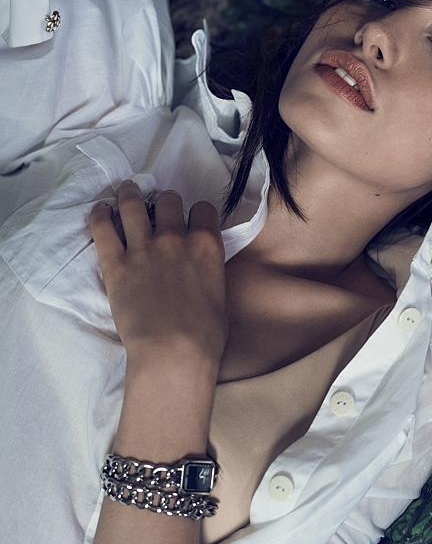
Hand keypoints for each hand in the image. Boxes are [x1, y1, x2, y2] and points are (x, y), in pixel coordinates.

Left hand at [89, 181, 227, 371]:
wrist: (173, 351)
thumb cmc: (205, 334)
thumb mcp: (220, 294)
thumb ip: (208, 270)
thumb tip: (201, 268)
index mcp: (206, 245)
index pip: (203, 209)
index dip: (196, 213)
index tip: (190, 219)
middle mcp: (175, 238)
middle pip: (168, 201)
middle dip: (164, 202)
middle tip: (157, 208)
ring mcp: (143, 249)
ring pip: (133, 205)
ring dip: (129, 195)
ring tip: (126, 192)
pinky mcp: (115, 264)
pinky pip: (103, 228)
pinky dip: (100, 215)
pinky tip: (101, 210)